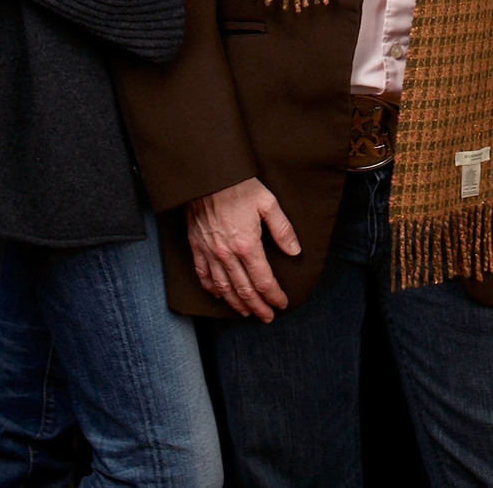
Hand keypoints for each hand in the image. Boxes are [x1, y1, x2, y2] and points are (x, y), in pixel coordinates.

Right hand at [186, 177, 299, 320]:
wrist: (206, 176)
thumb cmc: (238, 187)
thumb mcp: (268, 203)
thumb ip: (283, 230)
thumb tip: (295, 251)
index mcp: (247, 245)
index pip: (263, 280)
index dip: (274, 295)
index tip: (281, 303)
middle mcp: (227, 254)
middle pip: (244, 290)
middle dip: (258, 306)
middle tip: (267, 317)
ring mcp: (210, 252)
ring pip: (224, 288)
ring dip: (236, 303)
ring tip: (246, 312)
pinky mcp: (196, 247)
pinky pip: (203, 275)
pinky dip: (211, 289)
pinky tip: (218, 295)